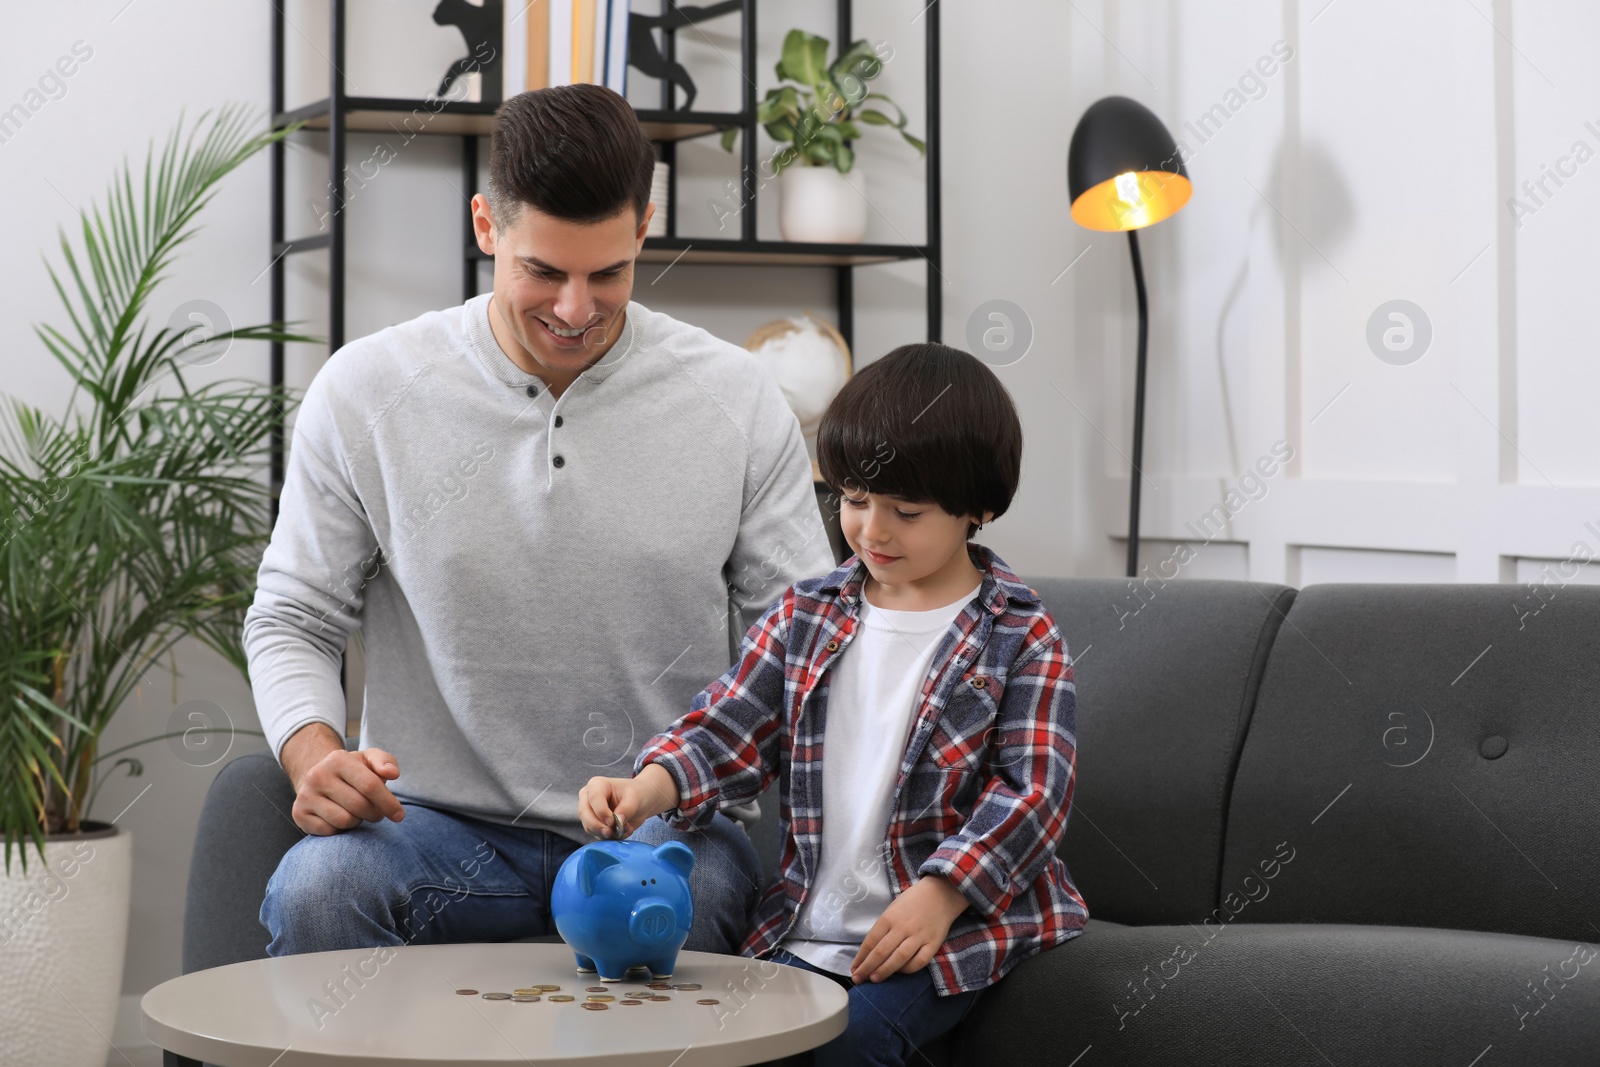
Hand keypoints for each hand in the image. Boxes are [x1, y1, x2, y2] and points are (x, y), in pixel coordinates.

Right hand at [283, 724, 404, 835]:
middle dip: (375, 813)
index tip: (400, 815)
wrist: (318, 778)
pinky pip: (330, 832)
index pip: (370, 785)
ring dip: (358, 821)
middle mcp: (317, 775)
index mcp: (337, 759)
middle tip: (376, 812)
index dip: (388, 803)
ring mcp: (306, 795)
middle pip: (359, 806)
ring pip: (345, 821)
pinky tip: (340, 817)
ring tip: (356, 811)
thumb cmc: (352, 771)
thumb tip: (393, 773)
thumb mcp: (369, 759)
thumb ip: (385, 761)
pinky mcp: (299, 814)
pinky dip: (341, 829)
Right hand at [578, 763, 679, 839]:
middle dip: (597, 826)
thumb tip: (618, 822)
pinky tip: (622, 832)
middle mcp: (588, 797)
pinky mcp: (593, 825)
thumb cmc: (637, 794)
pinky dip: (609, 838)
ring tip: (625, 829)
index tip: (613, 822)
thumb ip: (627, 809)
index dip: (601, 812)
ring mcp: (589, 812)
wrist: (641, 802)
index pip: (594, 798)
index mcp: (597, 784)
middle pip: (584, 814)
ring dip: (606, 833)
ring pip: (588, 827)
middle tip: (610, 833)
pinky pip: (596, 835)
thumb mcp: (635, 798)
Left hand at [850, 875, 969, 982]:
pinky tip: (900, 972)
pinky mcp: (933, 943)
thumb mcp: (892, 909)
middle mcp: (902, 927)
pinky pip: (919, 961)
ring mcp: (919, 936)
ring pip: (899, 958)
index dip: (860, 958)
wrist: (941, 893)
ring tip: (874, 979)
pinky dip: (908, 969)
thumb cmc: (912, 901)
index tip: (853, 969)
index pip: (870, 941)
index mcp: (889, 917)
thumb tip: (869, 951)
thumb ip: (883, 928)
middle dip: (867, 968)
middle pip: (881, 952)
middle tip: (859, 979)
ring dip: (885, 971)